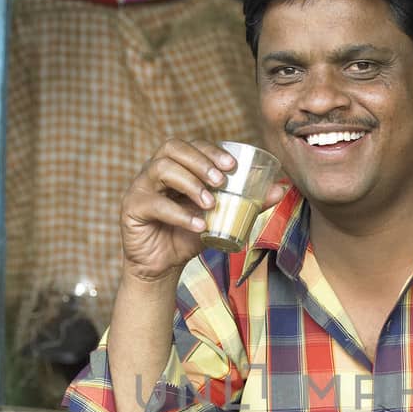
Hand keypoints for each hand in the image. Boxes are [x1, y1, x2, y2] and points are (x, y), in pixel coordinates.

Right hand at [119, 140, 283, 282]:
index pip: (191, 146)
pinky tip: (198, 224)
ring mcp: (140, 187)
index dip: (210, 151)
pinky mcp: (131, 208)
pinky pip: (154, 203)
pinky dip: (179, 213)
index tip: (232, 166)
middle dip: (200, 161)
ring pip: (161, 168)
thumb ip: (248, 203)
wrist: (162, 266)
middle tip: (222, 181)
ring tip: (211, 203)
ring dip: (190, 183)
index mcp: (176, 166)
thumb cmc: (189, 235)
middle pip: (173, 148)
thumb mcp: (222, 217)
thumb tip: (280, 189)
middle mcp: (155, 171)